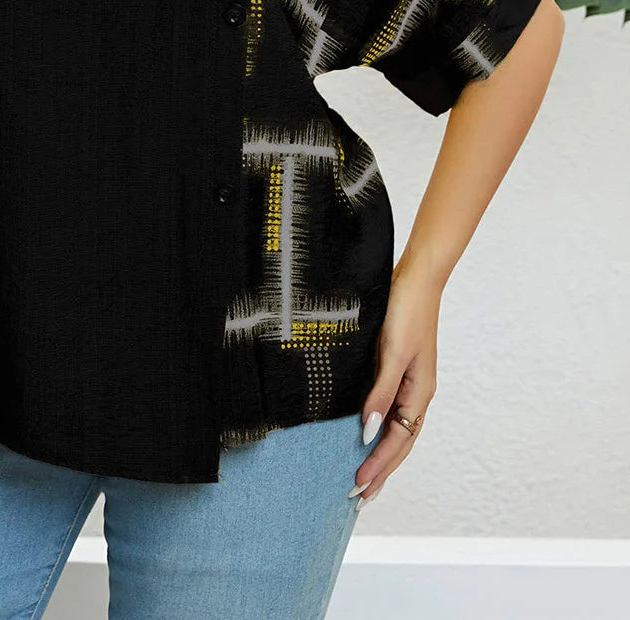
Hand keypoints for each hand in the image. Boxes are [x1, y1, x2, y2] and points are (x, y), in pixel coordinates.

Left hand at [351, 267, 439, 507]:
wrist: (415, 278)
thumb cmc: (406, 312)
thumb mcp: (393, 353)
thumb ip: (381, 392)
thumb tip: (367, 431)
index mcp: (420, 393)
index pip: (397, 441)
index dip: (377, 465)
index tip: (357, 487)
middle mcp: (416, 393)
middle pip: (399, 443)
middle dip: (380, 471)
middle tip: (357, 498)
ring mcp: (408, 381)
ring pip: (395, 429)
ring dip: (379, 454)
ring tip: (362, 478)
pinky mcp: (396, 368)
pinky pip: (388, 409)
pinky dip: (377, 428)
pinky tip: (364, 434)